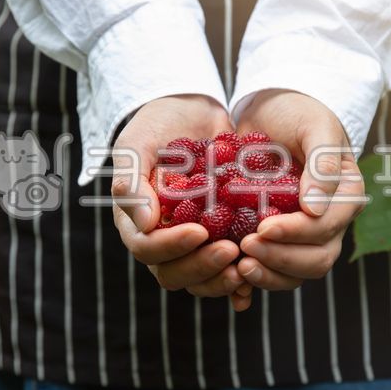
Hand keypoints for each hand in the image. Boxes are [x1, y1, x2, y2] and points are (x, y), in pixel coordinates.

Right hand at [111, 95, 246, 301]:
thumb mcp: (136, 144)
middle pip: (174, 273)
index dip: (172, 245)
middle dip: (202, 266)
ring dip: (222, 278)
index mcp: (136, 222)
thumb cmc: (157, 125)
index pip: (148, 248)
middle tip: (231, 250)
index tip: (199, 231)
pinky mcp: (220, 237)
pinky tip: (259, 271)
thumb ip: (132, 182)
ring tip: (247, 265)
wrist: (193, 111)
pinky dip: (241, 276)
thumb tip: (145, 224)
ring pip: (201, 278)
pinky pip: (227, 268)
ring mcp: (191, 243)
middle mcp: (162, 239)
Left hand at [234, 90, 365, 290]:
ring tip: (239, 265)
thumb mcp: (314, 126)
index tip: (263, 227)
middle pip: (316, 260)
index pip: (326, 228)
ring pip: (295, 273)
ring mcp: (303, 234)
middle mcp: (329, 221)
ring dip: (269, 274)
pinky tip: (235, 282)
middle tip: (246, 247)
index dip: (296, 233)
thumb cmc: (299, 112)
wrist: (272, 110)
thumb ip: (321, 163)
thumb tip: (315, 209)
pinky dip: (255, 281)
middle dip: (281, 258)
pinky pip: (272, 269)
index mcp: (345, 197)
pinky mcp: (277, 239)